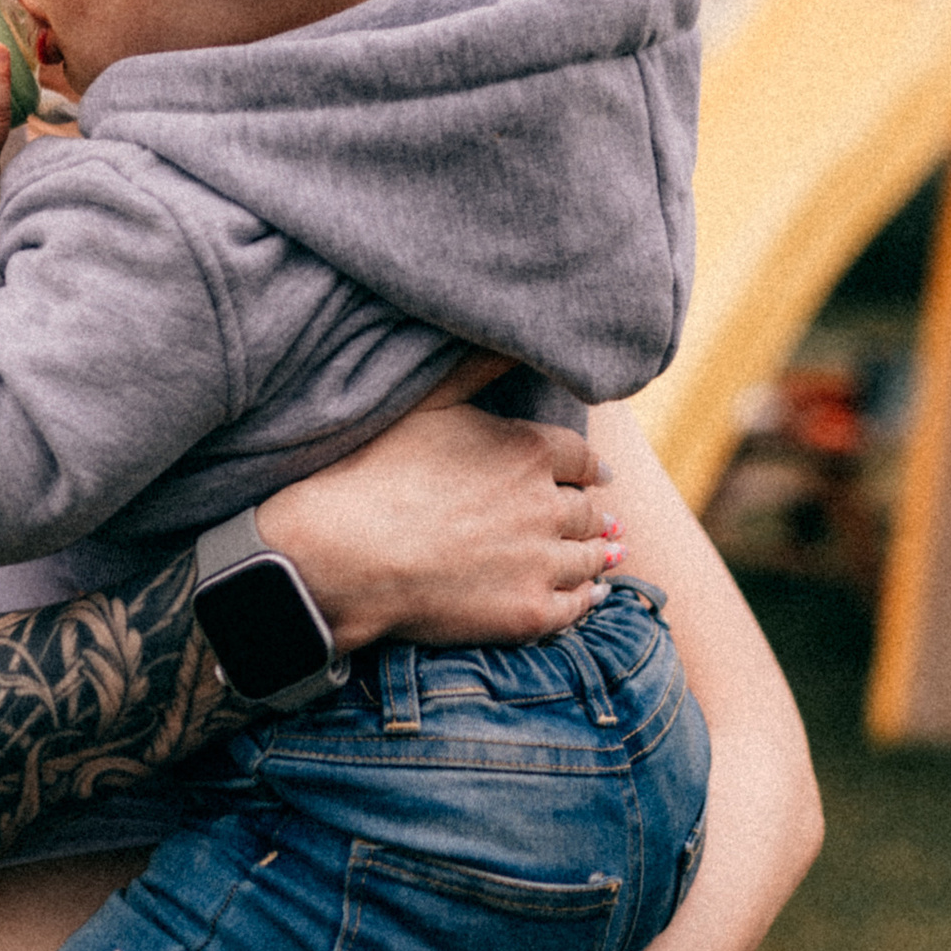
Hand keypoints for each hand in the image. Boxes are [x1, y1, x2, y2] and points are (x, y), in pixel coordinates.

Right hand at [258, 402, 622, 654]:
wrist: (345, 553)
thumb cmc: (375, 472)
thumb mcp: (428, 403)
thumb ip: (479, 369)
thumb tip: (517, 338)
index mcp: (528, 450)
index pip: (582, 458)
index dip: (589, 468)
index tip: (596, 475)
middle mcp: (546, 505)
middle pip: (589, 510)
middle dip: (592, 513)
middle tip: (603, 519)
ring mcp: (540, 562)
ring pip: (588, 558)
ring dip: (596, 554)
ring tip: (605, 555)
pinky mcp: (528, 612)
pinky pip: (575, 607)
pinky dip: (585, 599)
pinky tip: (588, 595)